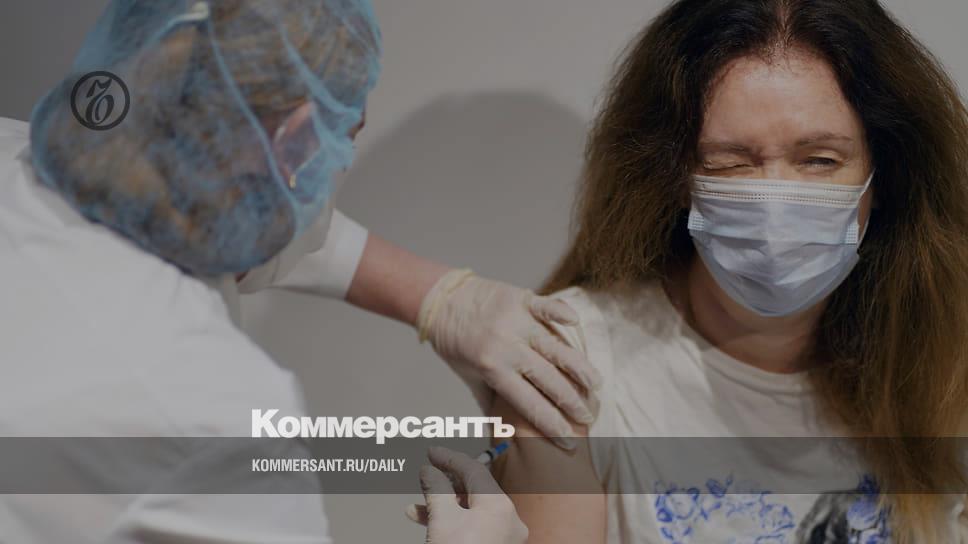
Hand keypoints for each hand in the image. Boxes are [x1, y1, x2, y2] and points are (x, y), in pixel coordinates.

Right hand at [406, 447, 527, 543]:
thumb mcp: (442, 518)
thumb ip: (436, 487)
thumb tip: (430, 470)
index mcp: (501, 507)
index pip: (474, 470)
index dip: (449, 458)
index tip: (431, 452)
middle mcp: (509, 521)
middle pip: (474, 490)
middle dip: (444, 483)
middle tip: (426, 475)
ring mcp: (504, 539)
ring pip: (471, 510)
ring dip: (442, 505)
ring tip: (415, 508)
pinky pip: (473, 528)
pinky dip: (451, 522)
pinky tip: (426, 522)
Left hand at [418, 271, 601, 449]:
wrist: (442, 301)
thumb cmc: (456, 344)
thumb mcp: (469, 377)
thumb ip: (491, 402)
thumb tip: (505, 437)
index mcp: (492, 368)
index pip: (529, 403)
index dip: (551, 425)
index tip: (569, 442)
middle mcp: (506, 346)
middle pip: (548, 379)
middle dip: (571, 402)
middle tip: (588, 417)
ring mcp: (515, 321)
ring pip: (554, 346)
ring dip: (578, 367)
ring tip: (596, 385)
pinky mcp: (520, 298)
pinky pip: (545, 307)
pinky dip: (561, 313)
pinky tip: (576, 323)